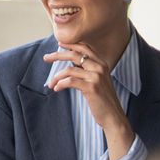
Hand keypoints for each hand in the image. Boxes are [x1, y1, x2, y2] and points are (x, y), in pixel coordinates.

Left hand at [42, 44, 135, 159]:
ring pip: (69, 70)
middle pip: (75, 55)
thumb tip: (72, 63)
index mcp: (101, 64)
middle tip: (46, 58)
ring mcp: (96, 77)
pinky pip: (70, 81)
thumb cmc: (102, 100)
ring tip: (50, 84)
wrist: (113, 116)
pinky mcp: (91, 87)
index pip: (84, 48)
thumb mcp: (97, 81)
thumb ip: (87, 70)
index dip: (71, 44)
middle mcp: (100, 67)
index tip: (59, 44)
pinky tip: (56, 89)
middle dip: (58, 55)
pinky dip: (60, 84)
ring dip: (56, 76)